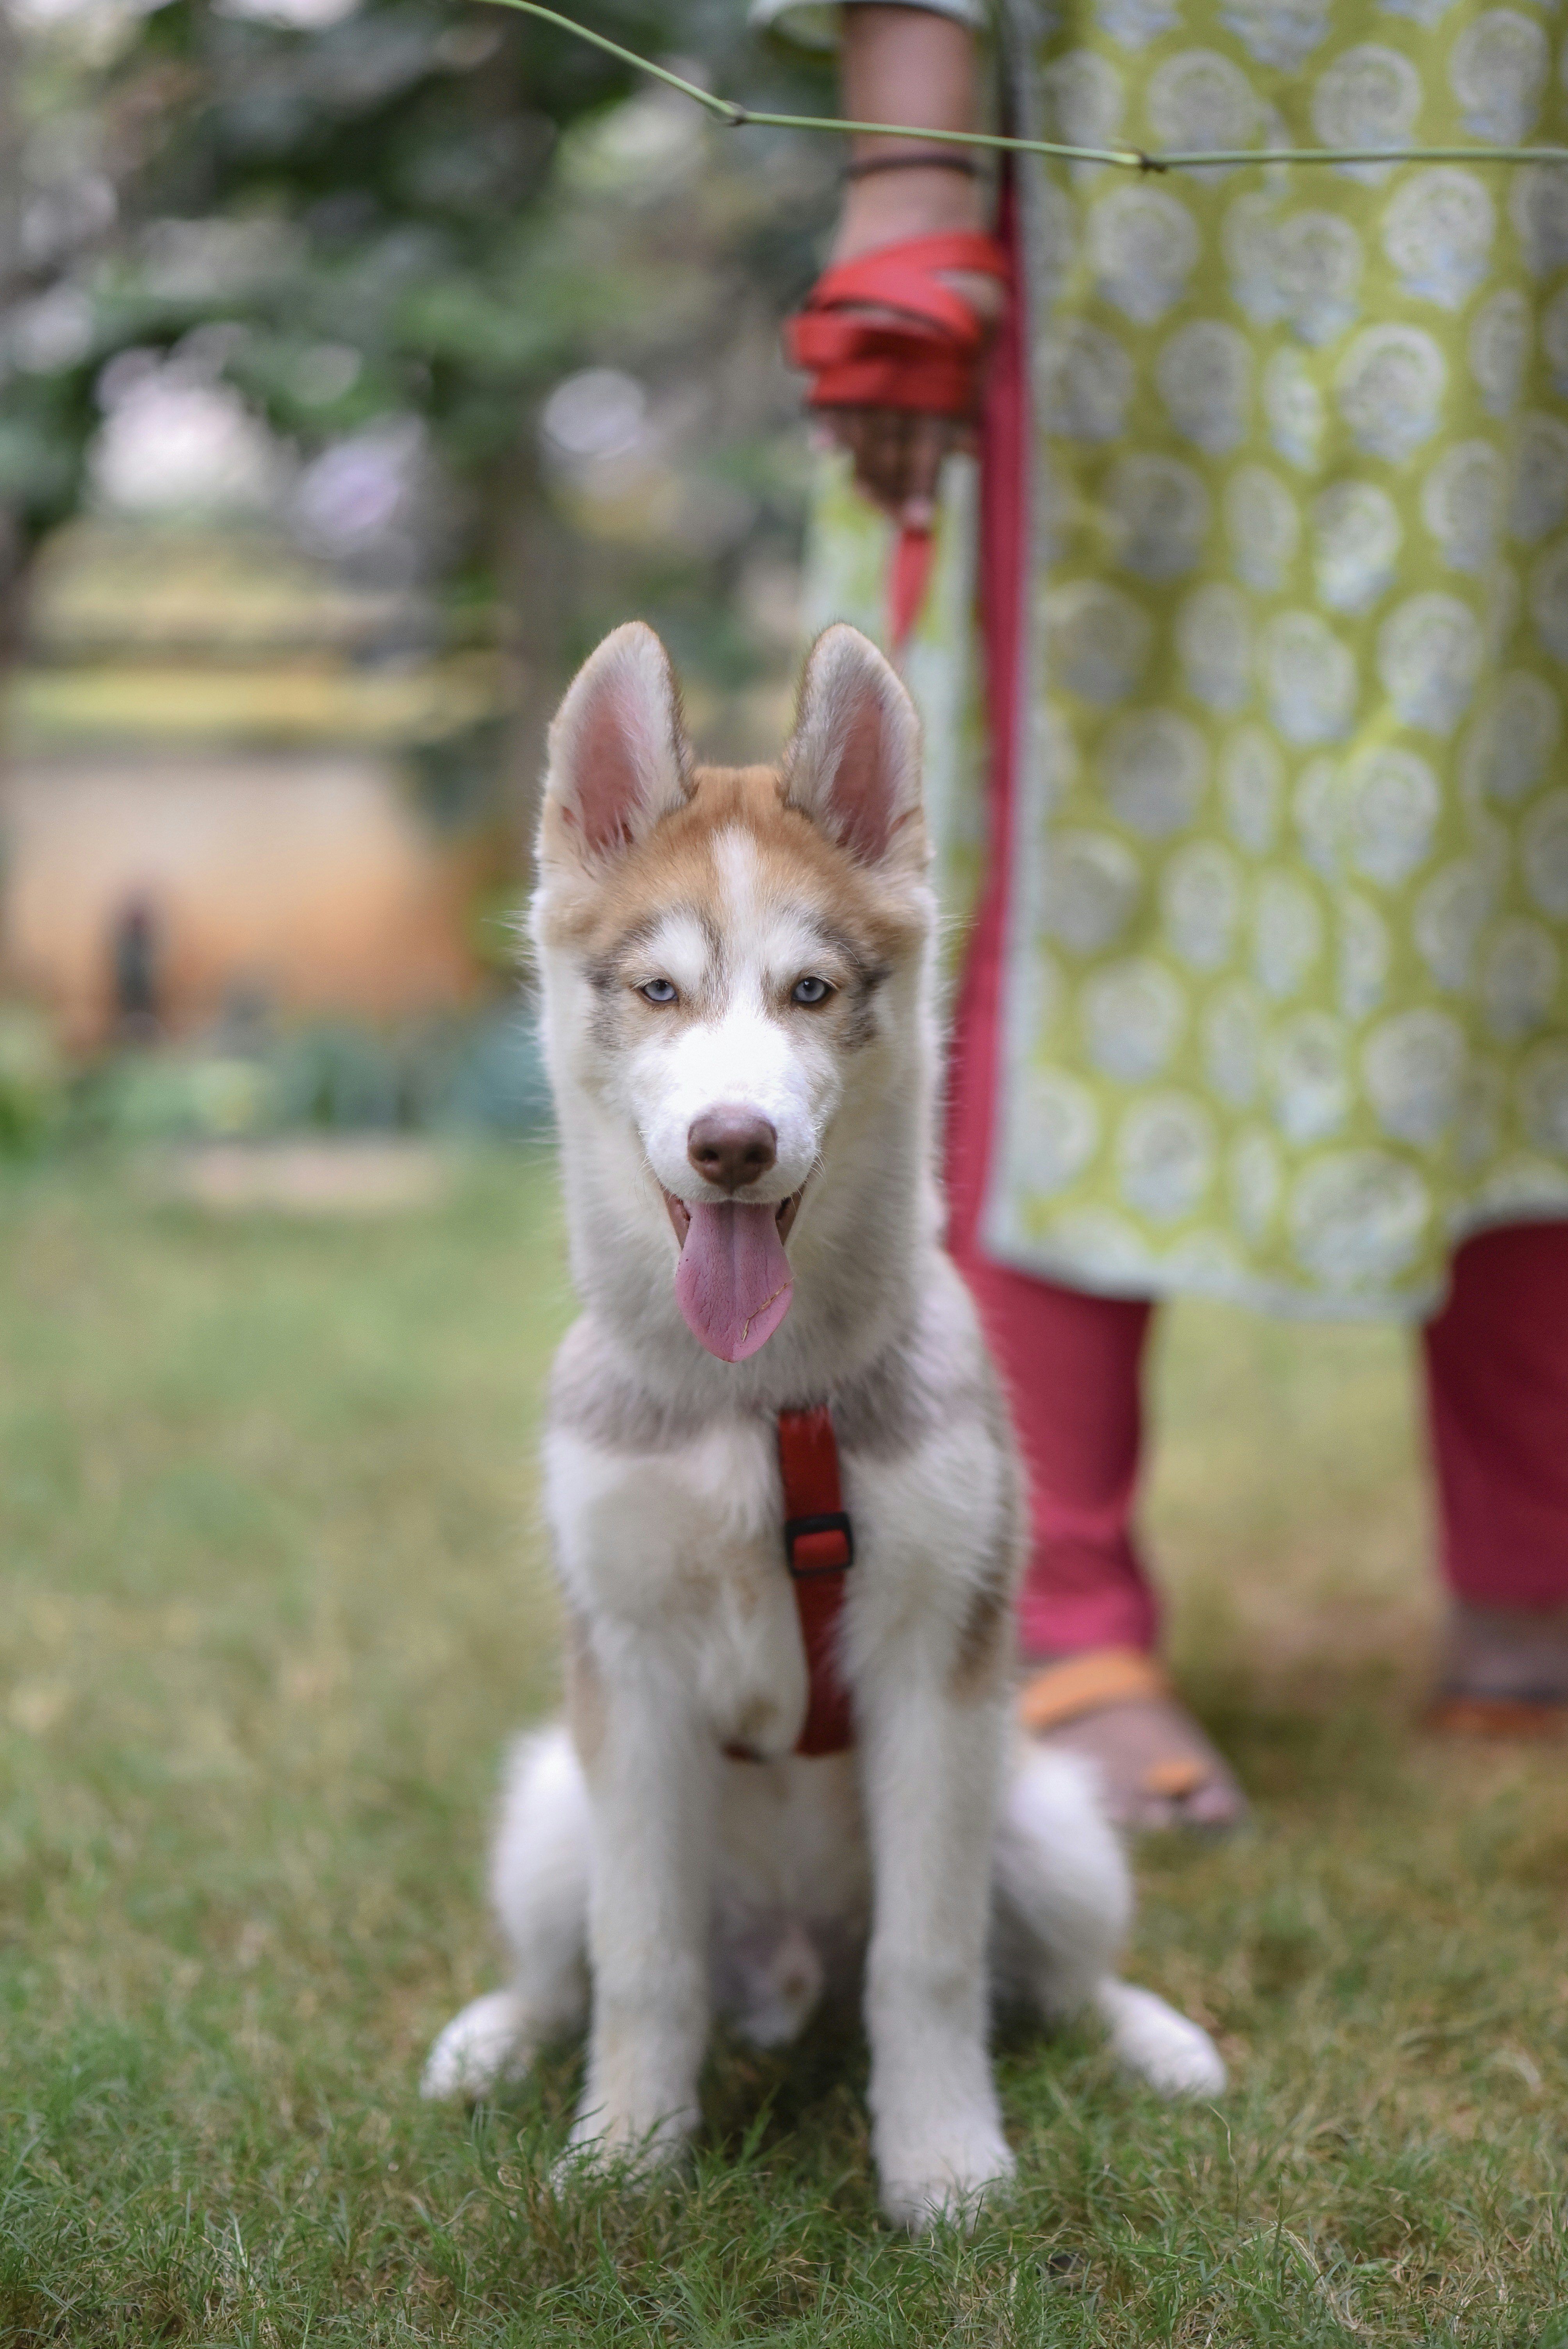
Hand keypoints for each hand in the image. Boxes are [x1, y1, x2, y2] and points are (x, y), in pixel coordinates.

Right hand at [818, 8, 1000, 529]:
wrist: (911, 200)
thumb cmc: (961, 269)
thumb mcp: (981, 329)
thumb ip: (967, 393)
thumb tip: (961, 456)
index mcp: (932, 358)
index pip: (923, 440)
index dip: (919, 485)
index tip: (918, 524)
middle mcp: (889, 356)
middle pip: (883, 441)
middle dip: (889, 486)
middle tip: (894, 519)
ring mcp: (854, 345)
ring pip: (852, 424)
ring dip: (860, 465)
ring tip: (868, 495)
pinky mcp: (830, 331)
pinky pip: (825, 390)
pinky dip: (829, 424)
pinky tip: (830, 452)